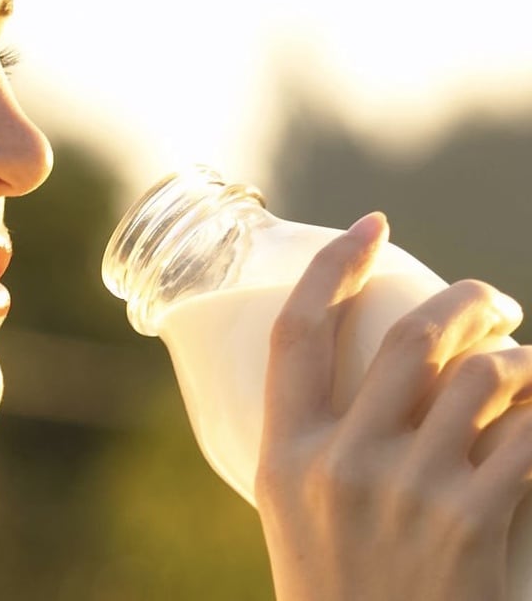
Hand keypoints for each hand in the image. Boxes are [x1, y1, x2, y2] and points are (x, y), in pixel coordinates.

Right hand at [257, 212, 531, 600]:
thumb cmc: (340, 589)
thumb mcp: (298, 514)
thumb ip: (328, 443)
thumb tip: (398, 371)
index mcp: (285, 455)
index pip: (298, 334)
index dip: (332, 268)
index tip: (370, 228)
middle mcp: (341, 462)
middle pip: (409, 337)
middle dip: (465, 299)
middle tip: (491, 302)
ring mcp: (409, 491)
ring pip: (484, 376)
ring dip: (522, 358)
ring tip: (529, 367)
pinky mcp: (476, 522)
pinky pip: (530, 433)